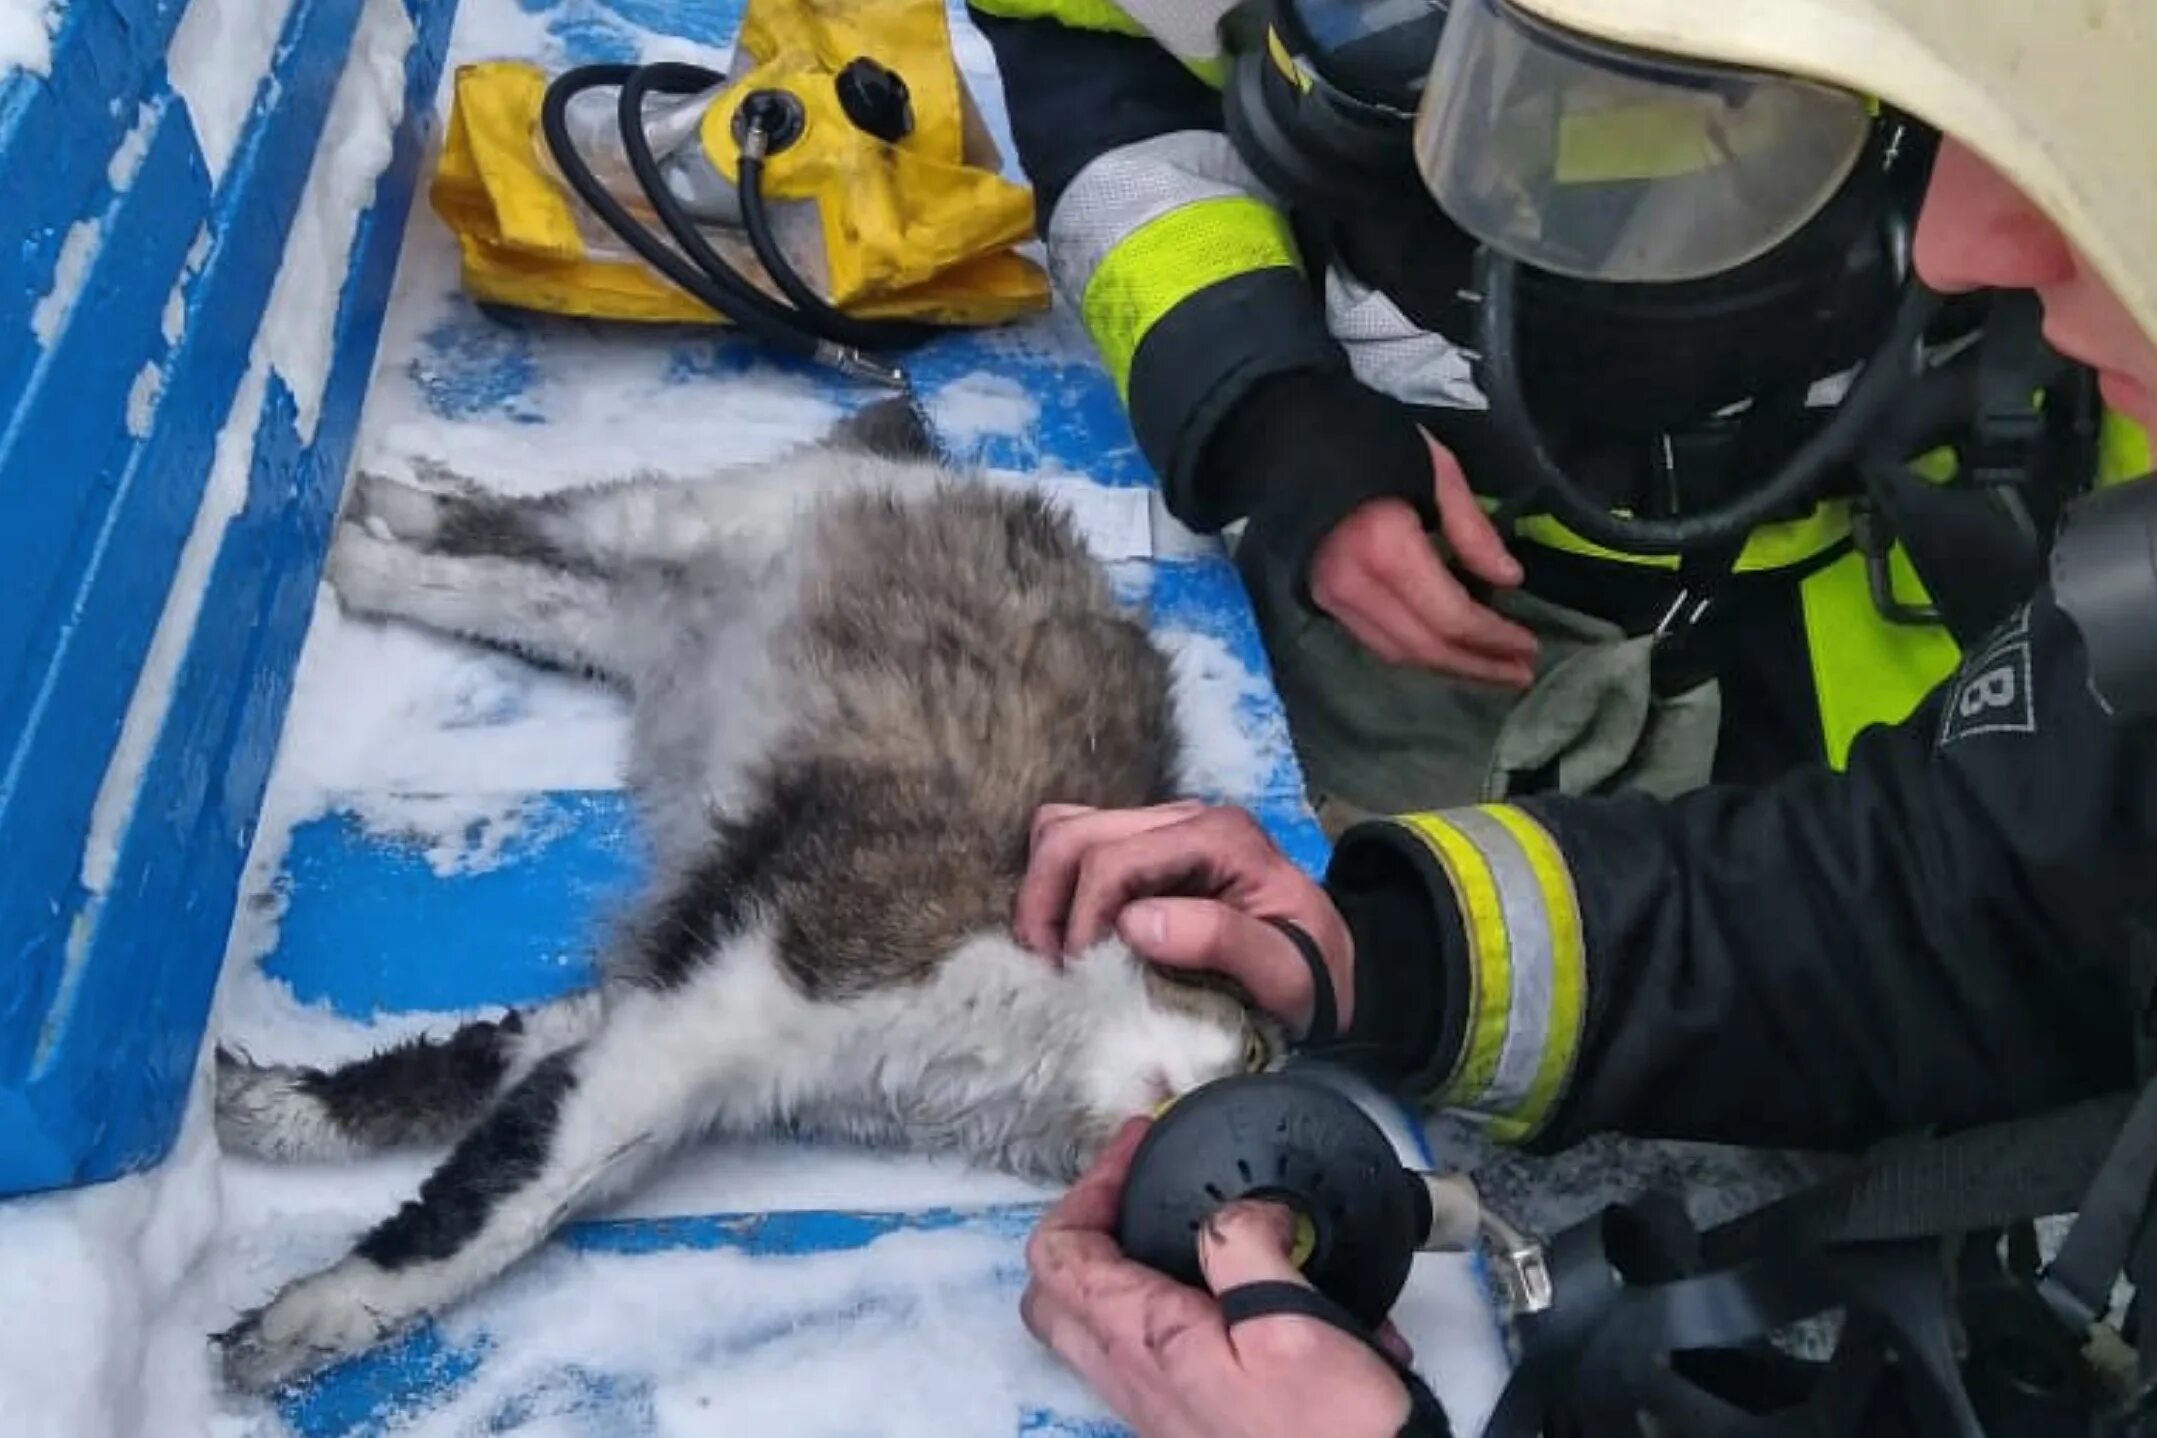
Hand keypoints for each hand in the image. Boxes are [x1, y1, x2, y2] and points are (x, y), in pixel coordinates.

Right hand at [1014, 801, 1352, 1039]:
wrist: (1336, 972)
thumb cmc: (1314, 975)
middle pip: (1074, 831)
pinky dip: (1057, 889)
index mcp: (1219, 835)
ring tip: (1052, 955)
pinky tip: (1069, 939)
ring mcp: (1162, 827)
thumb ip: (1219, 940)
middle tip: (1050, 969)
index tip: (1082, 977)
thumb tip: (1132, 923)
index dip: (1083, 919)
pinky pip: (1078, 847)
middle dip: (1047, 900)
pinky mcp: (1146, 849)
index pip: (1115, 858)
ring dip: (1045, 891)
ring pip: (1063, 829)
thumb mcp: (1285, 970)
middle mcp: (1185, 816)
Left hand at [1022, 1119, 1415, 1437]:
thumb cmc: (1331, 1435)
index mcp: (1144, 1342)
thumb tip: (1240, 1211)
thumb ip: (1247, 1249)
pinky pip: (1150, 1350)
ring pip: (1099, 1322)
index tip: (1137, 1145)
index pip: (1060, 1252)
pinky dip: (1169, 1303)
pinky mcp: (1190, 1418)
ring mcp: (1158, 1404)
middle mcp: (1135, 1378)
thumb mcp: (1292, 1323)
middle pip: (1058, 1290)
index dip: (1090, 1184)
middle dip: (1088, 1222)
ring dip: (1124, 1261)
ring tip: (1183, 1223)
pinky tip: (1235, 1288)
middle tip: (1139, 1182)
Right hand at [1308, 436, 1536, 686]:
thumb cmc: (1373, 442)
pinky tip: (1448, 648)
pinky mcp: (1323, 599)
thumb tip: (1509, 580)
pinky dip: (1417, 651)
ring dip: (1449, 666)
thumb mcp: (1437, 469)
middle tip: (1520, 672)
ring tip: (1493, 668)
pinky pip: (1377, 641)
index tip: (1529, 646)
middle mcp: (1356, 585)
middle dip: (1477, 664)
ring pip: (1399, 653)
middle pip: (1426, 648)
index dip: (1493, 639)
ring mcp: (1333, 597)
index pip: (1449, 617)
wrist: (1294, 438)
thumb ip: (1472, 529)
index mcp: (1388, 548)